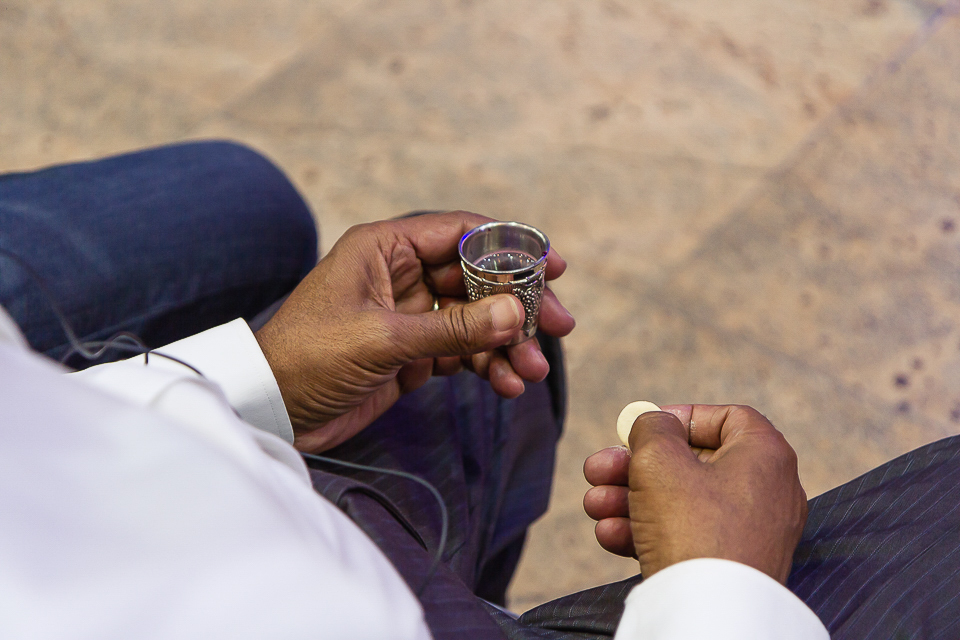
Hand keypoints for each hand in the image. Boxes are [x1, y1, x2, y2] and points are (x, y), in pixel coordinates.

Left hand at [255, 211, 574, 452]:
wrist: (270, 411)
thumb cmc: (308, 358)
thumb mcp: (382, 340)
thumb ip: (453, 328)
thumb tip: (518, 314)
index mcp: (385, 248)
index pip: (461, 233)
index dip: (511, 246)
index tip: (553, 265)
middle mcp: (401, 274)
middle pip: (478, 279)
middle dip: (518, 305)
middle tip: (559, 327)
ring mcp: (409, 314)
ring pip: (475, 320)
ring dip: (506, 344)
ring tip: (530, 373)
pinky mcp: (411, 351)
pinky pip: (462, 350)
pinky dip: (486, 365)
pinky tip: (505, 384)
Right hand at [582, 405, 806, 583]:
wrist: (709, 614)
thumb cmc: (693, 529)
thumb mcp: (659, 460)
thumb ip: (651, 428)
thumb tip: (652, 422)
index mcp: (764, 455)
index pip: (725, 417)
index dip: (679, 417)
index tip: (643, 428)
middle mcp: (766, 492)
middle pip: (691, 463)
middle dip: (633, 465)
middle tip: (597, 469)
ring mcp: (750, 532)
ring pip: (680, 501)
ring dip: (629, 498)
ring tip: (593, 505)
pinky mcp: (731, 565)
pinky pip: (687, 536)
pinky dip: (647, 531)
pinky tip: (610, 534)